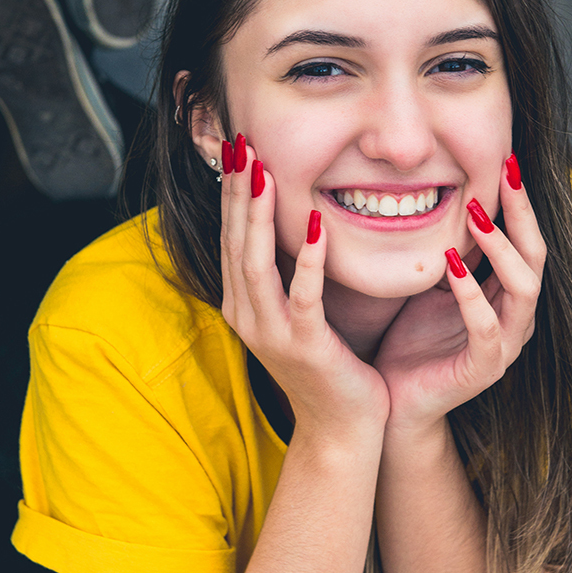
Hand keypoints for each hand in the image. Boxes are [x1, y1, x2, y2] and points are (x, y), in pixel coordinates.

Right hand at [220, 136, 389, 434]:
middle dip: (238, 191)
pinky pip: (303, 296)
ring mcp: (271, 333)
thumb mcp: (296, 314)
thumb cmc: (326, 366)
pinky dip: (309, 259)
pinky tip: (317, 225)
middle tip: (242, 143)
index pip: (231, 237)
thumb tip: (293, 224)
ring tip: (265, 172)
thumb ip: (286, 275)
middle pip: (236, 242)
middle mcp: (246, 315)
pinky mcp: (305, 346)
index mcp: (242, 305)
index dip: (232, 192)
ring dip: (260, 216)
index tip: (237, 147)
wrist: (340, 429)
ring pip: (256, 264)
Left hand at [374, 155, 545, 430]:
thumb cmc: (409, 340)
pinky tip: (452, 266)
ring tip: (478, 214)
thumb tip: (433, 193)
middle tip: (507, 172)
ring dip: (501, 249)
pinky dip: (472, 294)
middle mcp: (515, 319)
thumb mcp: (428, 284)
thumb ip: (444, 249)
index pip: (525, 241)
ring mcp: (504, 346)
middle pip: (536, 257)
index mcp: (505, 296)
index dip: (519, 202)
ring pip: (524, 290)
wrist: (394, 402)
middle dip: (523, 213)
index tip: (507, 159)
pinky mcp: (484, 369)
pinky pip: (487, 328)